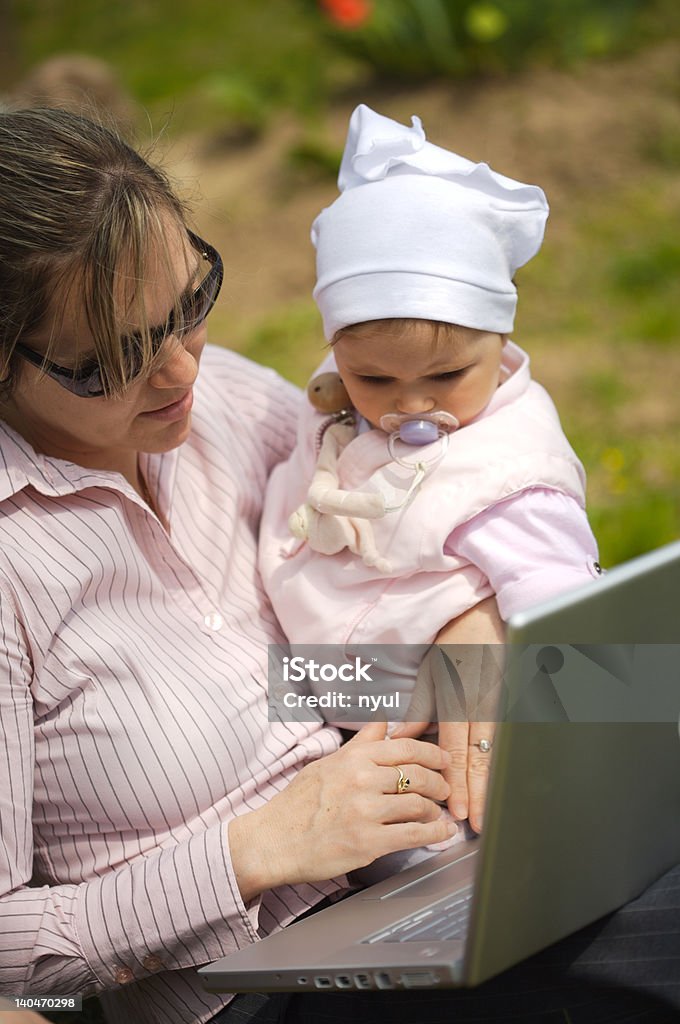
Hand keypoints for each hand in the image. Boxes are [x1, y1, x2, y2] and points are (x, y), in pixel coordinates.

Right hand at [229, 722, 452, 901]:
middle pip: (418, 775)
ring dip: (436, 810)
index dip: (432, 754)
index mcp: (354, 758)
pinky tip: (442, 833)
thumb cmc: (298, 804)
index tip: (443, 760)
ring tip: (438, 813)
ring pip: (419, 804)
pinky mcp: (369, 842)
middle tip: (445, 789)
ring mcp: (366, 812)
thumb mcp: (328, 763)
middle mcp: (362, 780)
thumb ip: (361, 743)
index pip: (405, 747)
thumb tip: (382, 720)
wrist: (274, 841)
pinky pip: (414, 835)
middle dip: (439, 783)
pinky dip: (435, 833)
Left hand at [392, 597, 504, 832]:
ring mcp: (503, 706)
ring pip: (498, 754)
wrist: (488, 617)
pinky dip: (504, 764)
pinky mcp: (515, 705)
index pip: (456, 752)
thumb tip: (399, 739)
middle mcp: (482, 708)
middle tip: (478, 826)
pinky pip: (509, 741)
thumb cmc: (455, 645)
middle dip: (479, 796)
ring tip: (492, 813)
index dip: (458, 785)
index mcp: (457, 700)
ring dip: (493, 785)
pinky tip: (503, 784)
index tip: (457, 813)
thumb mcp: (430, 673)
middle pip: (480, 760)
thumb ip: (418, 709)